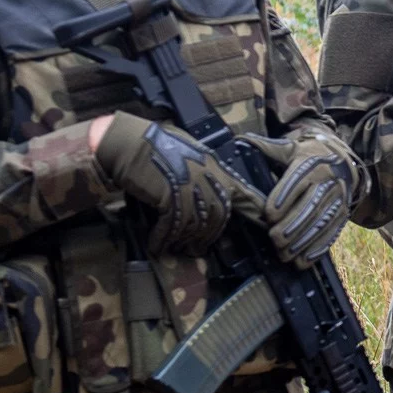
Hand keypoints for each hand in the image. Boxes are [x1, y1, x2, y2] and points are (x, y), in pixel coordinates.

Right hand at [93, 113, 262, 253]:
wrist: (127, 142)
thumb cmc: (154, 146)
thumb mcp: (188, 153)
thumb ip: (203, 172)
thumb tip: (209, 196)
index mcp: (213, 165)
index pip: (240, 190)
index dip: (252, 208)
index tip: (265, 222)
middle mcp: (206, 175)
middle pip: (217, 214)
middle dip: (209, 235)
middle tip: (198, 249)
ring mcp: (189, 185)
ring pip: (196, 223)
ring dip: (186, 240)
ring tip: (178, 249)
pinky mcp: (169, 195)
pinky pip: (172, 225)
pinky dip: (164, 238)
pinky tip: (157, 245)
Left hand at [242, 133, 360, 265]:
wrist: (342, 162)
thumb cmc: (307, 157)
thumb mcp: (289, 148)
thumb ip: (267, 148)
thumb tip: (241, 141)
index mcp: (311, 163)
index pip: (298, 180)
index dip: (284, 197)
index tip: (269, 214)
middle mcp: (328, 181)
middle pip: (311, 206)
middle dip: (292, 225)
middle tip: (274, 239)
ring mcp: (337, 200)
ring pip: (321, 223)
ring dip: (303, 241)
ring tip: (285, 254)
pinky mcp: (342, 215)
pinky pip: (331, 234)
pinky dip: (317, 249)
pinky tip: (303, 261)